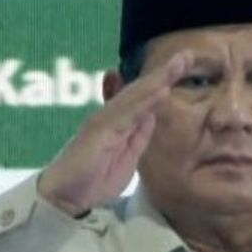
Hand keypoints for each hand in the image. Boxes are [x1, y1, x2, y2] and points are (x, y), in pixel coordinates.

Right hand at [38, 52, 190, 216]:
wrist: (64, 197)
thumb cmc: (92, 179)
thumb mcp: (127, 157)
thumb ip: (139, 136)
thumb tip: (152, 115)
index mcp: (119, 122)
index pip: (143, 98)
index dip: (163, 82)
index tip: (183, 66)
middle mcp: (110, 115)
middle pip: (140, 90)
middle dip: (164, 72)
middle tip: (187, 55)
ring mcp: (103, 121)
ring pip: (135, 96)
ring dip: (157, 79)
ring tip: (178, 64)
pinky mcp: (98, 130)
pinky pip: (126, 113)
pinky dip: (144, 100)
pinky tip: (160, 89)